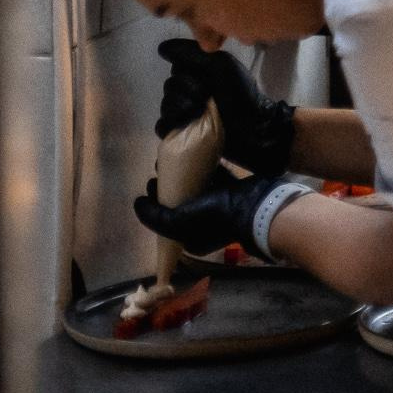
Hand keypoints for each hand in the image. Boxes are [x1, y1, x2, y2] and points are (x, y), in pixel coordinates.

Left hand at [134, 167, 296, 259]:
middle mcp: (204, 224)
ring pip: (197, 189)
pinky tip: (200, 154)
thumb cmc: (214, 217)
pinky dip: (207, 168)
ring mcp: (220, 206)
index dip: (156, 201)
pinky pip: (216, 178)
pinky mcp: (232, 191)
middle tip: (162, 166)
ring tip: (177, 156)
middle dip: (170, 185)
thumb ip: (155, 216)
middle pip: (181, 202)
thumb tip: (137, 203)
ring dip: (187, 174)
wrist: (255, 207)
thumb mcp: (178, 222)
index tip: (151, 182)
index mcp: (191, 237)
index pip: (167, 220)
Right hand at [157, 38, 295, 175]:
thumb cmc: (240, 92)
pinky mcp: (181, 132)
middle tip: (204, 94)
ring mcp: (184, 112)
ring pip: (165, 105)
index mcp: (199, 73)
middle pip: (169, 85)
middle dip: (186, 88)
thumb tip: (161, 48)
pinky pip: (162, 126)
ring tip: (199, 110)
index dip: (184, 68)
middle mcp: (189, 90)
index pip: (176, 65)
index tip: (198, 72)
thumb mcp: (221, 65)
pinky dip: (170, 124)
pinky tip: (184, 122)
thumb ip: (193, 54)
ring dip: (181, 105)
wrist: (251, 126)